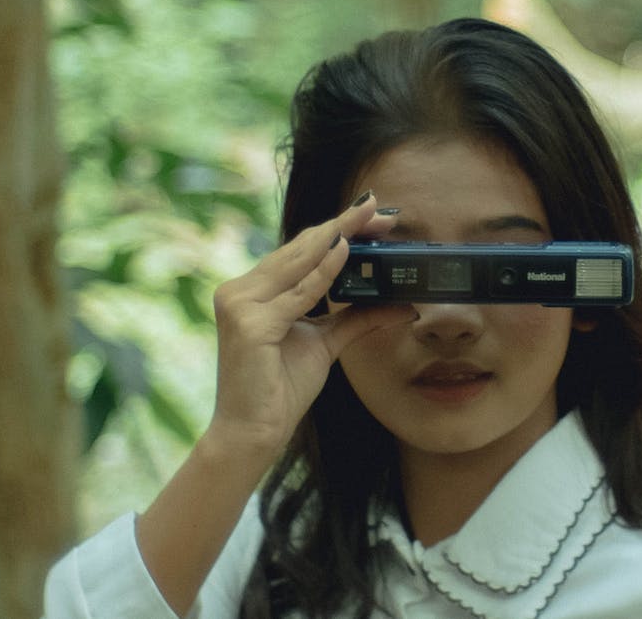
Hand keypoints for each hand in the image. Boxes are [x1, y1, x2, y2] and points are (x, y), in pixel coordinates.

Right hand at [206, 194, 411, 452]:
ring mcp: (240, 304)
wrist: (253, 433)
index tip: (370, 214)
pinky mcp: (248, 323)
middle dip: (342, 226)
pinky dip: (323, 273)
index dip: (335, 230)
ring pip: (297, 263)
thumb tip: (401, 304)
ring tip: (368, 219)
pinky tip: (346, 252)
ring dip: (337, 238)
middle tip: (377, 207)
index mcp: (253, 291)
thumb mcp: (325, 345)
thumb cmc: (280, 390)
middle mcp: (240, 290)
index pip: (298, 252)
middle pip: (299, 249)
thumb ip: (356, 319)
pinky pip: (296, 293)